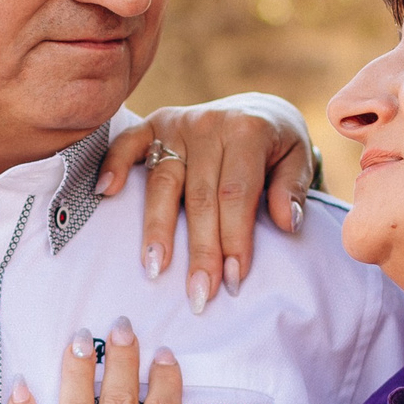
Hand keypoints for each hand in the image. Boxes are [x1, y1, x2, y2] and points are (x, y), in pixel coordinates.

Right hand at [100, 93, 315, 313]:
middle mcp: (209, 125)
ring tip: (154, 267)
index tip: (232, 280)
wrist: (258, 109)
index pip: (236, 196)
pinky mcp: (155, 123)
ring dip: (157, 228)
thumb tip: (285, 222)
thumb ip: (292, 188)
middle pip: (200, 198)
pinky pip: (128, 143)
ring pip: (163, 182)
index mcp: (248, 131)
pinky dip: (114, 164)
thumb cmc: (277, 145)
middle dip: (200, 250)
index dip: (234, 239)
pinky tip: (105, 193)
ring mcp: (178, 124)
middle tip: (199, 294)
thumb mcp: (298, 158)